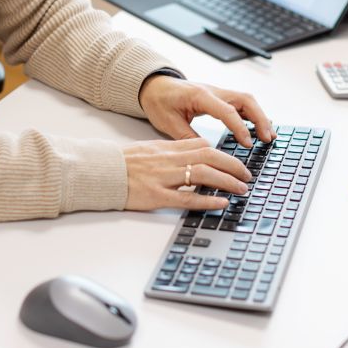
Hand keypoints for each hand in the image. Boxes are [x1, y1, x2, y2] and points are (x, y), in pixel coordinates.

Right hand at [123, 135, 250, 210]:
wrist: (100, 172)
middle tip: (247, 175)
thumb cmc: (122, 163)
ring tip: (241, 189)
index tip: (236, 161)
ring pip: (203, 174)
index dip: (224, 152)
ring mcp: (163, 177)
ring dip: (227, 181)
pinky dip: (208, 200)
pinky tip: (222, 202)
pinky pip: (187, 197)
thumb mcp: (148, 150)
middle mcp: (168, 159)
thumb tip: (192, 155)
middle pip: (209, 156)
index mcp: (166, 148)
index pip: (202, 145)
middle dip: (233, 165)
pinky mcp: (156, 195)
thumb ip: (170, 153)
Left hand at [138, 75, 274, 146]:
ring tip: (268, 136)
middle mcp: (212, 91)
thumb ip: (188, 138)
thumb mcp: (168, 123)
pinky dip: (251, 115)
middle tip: (268, 139)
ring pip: (246, 100)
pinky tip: (256, 129)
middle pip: (245, 100)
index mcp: (200, 96)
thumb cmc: (158, 101)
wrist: (153, 85)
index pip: (227, 111)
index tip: (248, 144)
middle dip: (260, 119)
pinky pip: (239, 103)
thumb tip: (207, 154)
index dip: (240, 128)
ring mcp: (216, 92)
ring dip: (259, 116)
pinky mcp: (217, 97)